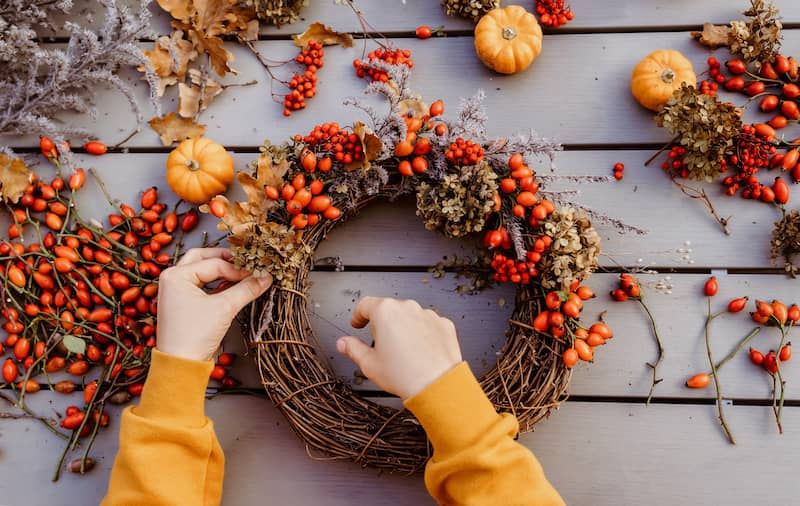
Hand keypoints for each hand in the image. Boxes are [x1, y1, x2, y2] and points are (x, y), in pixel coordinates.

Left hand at [156, 248, 272, 361]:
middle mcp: (172, 279)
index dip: (237, 269)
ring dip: (220, 270)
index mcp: (176, 275)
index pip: (214, 264)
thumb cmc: (195, 334)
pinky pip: (200, 285)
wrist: (180, 365)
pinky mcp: (181, 303)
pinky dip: (215, 284)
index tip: (257, 274)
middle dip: (224, 259)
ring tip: (240, 274)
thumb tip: (266, 277)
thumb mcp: (224, 308)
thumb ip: (246, 289)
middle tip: (245, 262)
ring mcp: (175, 291)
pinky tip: (230, 287)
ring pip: (201, 271)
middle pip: (202, 258)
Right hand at [336, 297, 461, 399]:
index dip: (358, 315)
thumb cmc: (404, 375)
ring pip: (409, 316)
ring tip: (402, 351)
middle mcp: (407, 307)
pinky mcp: (444, 324)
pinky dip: (422, 333)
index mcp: (385, 312)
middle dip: (382, 324)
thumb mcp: (369, 364)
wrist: (437, 385)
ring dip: (403, 327)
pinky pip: (428, 324)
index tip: (358, 323)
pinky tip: (419, 351)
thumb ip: (353, 349)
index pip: (365, 305)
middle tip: (380, 344)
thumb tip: (343, 343)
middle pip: (389, 309)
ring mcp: (428, 314)